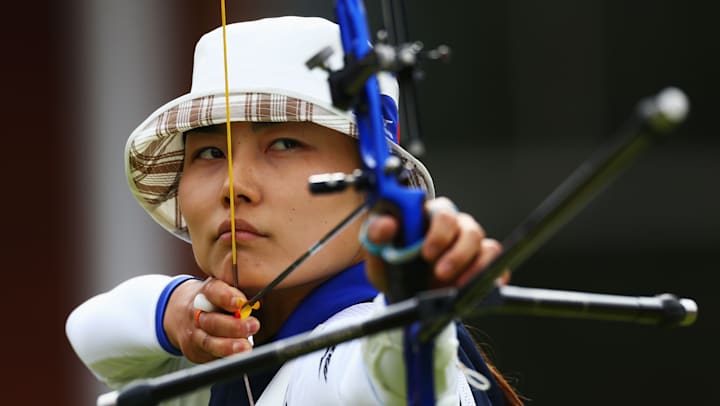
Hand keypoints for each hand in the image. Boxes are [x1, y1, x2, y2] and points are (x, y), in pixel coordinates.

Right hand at [164, 277, 259, 362]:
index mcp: (206, 292)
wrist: (181, 316)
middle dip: (234, 326)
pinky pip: (210, 357)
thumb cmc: (214, 302)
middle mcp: (196, 313)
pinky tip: (237, 358)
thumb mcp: (224, 290)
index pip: (214, 292)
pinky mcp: (194, 352)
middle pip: (212, 320)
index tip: (242, 303)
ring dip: (229, 346)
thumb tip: (256, 304)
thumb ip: (238, 296)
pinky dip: (225, 358)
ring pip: (209, 342)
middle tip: (253, 326)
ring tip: (245, 347)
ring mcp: (194, 334)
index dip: (227, 297)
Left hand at [364, 197, 507, 291]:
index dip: (438, 232)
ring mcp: (471, 246)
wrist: (402, 292)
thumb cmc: (393, 263)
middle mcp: (455, 226)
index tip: (425, 253)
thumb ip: (377, 234)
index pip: (442, 212)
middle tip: (440, 273)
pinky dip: (492, 277)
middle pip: (468, 228)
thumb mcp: (378, 251)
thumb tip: (387, 224)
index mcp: (429, 215)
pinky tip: (474, 289)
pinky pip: (498, 266)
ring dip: (472, 267)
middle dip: (457, 253)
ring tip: (454, 287)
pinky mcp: (482, 265)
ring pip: (486, 246)